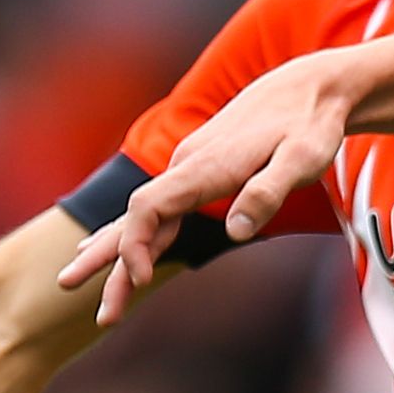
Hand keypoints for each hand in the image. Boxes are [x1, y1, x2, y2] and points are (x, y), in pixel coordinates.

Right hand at [53, 51, 357, 321]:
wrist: (312, 87)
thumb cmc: (312, 125)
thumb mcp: (302, 160)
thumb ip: (266, 193)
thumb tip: (234, 231)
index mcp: (204, 166)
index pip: (148, 208)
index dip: (135, 244)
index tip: (140, 281)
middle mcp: (187, 166)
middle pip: (136, 218)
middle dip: (111, 264)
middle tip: (89, 306)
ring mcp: (190, 168)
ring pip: (144, 217)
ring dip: (117, 256)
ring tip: (81, 284)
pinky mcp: (200, 172)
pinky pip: (157, 209)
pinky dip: (134, 234)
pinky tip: (112, 250)